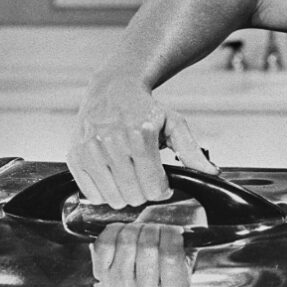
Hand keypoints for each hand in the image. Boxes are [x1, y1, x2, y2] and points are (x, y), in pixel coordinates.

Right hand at [68, 73, 215, 205]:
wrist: (113, 88)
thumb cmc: (144, 108)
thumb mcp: (174, 124)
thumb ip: (192, 151)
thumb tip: (212, 173)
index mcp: (141, 135)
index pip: (154, 187)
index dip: (162, 190)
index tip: (162, 183)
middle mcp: (113, 142)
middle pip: (134, 195)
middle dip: (145, 192)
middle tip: (145, 178)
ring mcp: (91, 149)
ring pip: (113, 198)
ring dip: (124, 194)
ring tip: (129, 177)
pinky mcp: (74, 155)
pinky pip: (91, 193)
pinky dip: (104, 192)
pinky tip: (112, 177)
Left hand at [89, 222, 192, 286]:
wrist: (147, 253)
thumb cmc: (168, 245)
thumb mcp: (186, 245)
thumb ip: (185, 240)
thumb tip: (177, 230)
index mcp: (175, 285)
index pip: (171, 256)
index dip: (171, 234)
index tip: (173, 229)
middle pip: (147, 247)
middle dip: (152, 227)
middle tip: (156, 227)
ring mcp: (122, 284)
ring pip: (126, 243)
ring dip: (134, 227)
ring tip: (140, 229)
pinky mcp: (102, 274)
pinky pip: (105, 244)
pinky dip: (114, 230)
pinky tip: (123, 231)